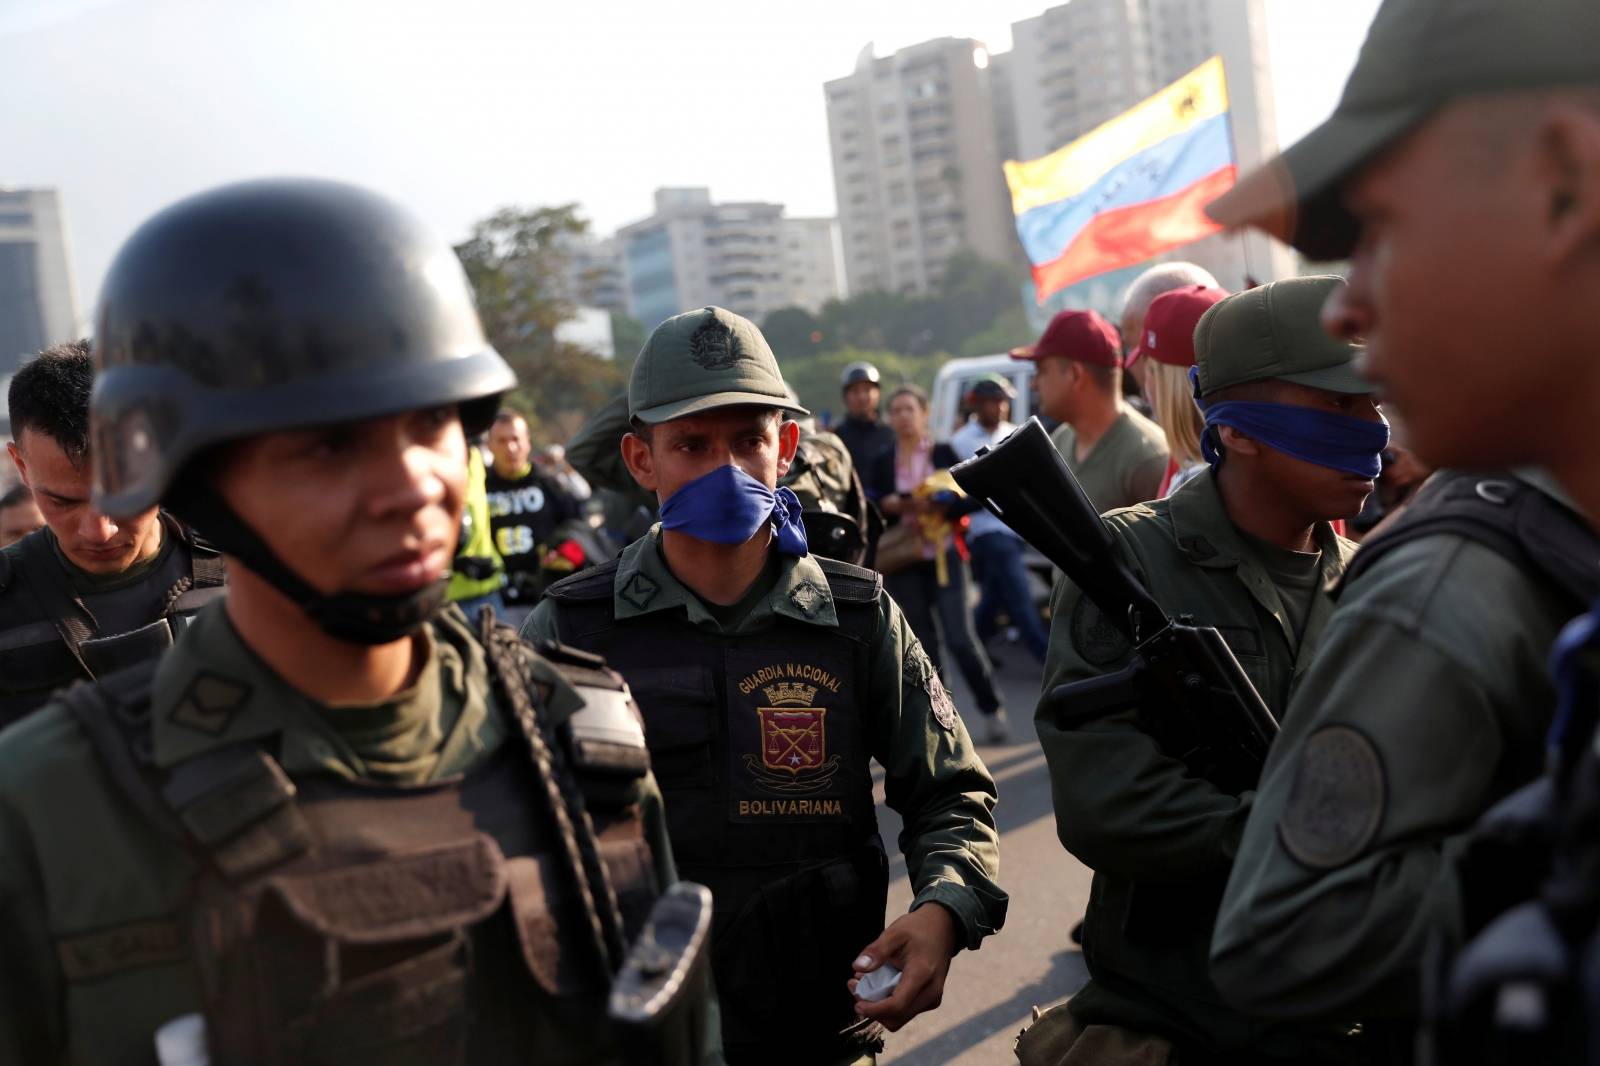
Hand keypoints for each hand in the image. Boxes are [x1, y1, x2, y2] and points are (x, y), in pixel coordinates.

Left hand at [847, 903, 958, 1030]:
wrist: (943, 927)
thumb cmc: (919, 928)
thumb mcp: (895, 932)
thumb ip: (877, 950)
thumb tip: (857, 967)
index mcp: (922, 975)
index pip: (897, 1005)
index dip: (874, 1010)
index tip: (857, 1003)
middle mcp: (931, 992)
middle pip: (897, 1017)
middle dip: (873, 1008)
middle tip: (856, 986)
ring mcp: (932, 998)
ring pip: (900, 1017)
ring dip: (879, 1006)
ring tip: (863, 982)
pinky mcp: (929, 999)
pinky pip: (905, 1010)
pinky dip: (888, 1002)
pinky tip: (878, 983)